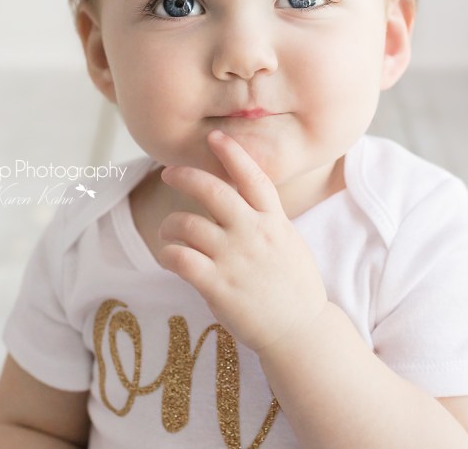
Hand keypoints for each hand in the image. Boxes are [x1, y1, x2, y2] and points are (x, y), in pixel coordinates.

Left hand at [156, 129, 328, 354]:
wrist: (300, 331)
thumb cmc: (295, 287)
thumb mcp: (289, 242)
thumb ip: (268, 219)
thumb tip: (246, 200)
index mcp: (273, 221)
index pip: (253, 177)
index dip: (232, 153)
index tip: (215, 137)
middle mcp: (253, 234)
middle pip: (212, 190)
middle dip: (185, 175)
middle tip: (170, 173)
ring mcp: (234, 259)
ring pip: (187, 224)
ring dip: (170, 224)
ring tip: (167, 231)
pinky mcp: (217, 285)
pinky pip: (180, 258)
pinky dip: (167, 253)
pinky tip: (169, 256)